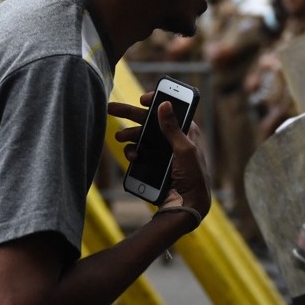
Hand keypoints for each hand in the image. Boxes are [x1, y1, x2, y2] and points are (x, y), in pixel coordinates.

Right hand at [108, 94, 211, 217]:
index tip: (142, 99)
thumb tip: (164, 104)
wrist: (186, 205)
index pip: (170, 110)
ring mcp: (161, 152)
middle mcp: (173, 140)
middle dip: (131, 115)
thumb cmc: (193, 177)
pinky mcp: (152, 164)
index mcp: (186, 132)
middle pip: (150, 122)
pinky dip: (133, 153)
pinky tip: (133, 157)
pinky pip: (139, 154)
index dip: (157, 102)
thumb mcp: (184, 150)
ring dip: (130, 135)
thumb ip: (173, 128)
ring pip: (141, 137)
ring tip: (120, 137)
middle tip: (111, 108)